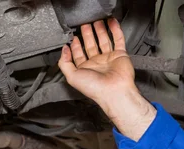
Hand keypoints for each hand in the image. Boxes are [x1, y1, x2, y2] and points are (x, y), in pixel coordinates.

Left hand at [58, 19, 155, 140]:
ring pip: (103, 41)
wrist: (114, 91)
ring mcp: (108, 59)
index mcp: (84, 69)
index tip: (73, 36)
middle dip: (87, 34)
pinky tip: (111, 22)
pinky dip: (115, 30)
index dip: (75, 45)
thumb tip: (63, 50)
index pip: (78, 54)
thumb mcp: (71, 76)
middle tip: (84, 24)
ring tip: (96, 20)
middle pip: (90, 45)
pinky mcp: (120, 55)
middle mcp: (96, 64)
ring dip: (99, 30)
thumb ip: (64, 63)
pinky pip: (118, 40)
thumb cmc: (94, 88)